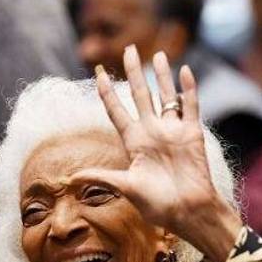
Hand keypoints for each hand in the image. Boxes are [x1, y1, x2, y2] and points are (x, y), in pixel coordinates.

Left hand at [77, 45, 242, 261]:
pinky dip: (188, 89)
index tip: (98, 73)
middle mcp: (152, 133)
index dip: (108, 93)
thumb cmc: (158, 205)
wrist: (189, 212)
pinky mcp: (192, 134)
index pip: (117, 111)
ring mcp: (172, 132)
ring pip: (166, 96)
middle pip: (141, 95)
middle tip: (128, 49)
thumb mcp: (126, 188)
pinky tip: (184, 71)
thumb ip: (101, 177)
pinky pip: (190, 106)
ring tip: (157, 54)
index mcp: (134, 143)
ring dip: (162, 76)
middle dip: (134, 73)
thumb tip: (70, 177)